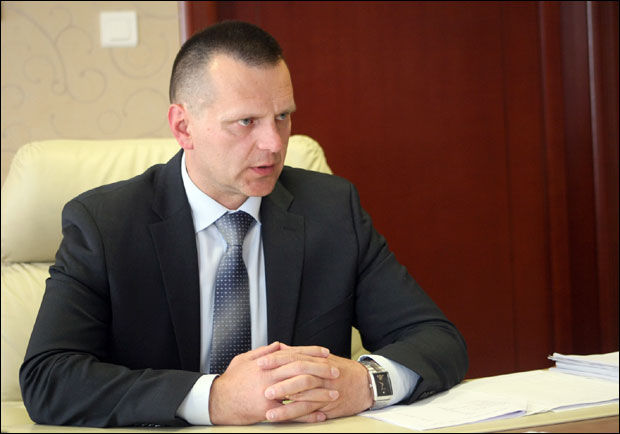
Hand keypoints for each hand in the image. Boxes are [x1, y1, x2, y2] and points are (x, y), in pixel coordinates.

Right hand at [208, 342, 335, 424]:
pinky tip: (320, 415)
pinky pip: (292, 413)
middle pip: (301, 371)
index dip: (311, 352)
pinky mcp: (268, 411)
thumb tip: (280, 345)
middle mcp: (270, 378)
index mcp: (266, 364)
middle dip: (321, 370)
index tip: (325, 352)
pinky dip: (308, 415)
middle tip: (336, 370)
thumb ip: (264, 352)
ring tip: (334, 393)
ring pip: (300, 392)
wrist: (216, 401)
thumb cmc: (230, 380)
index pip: (294, 354)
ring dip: (319, 393)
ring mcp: (270, 394)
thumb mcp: (245, 359)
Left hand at [257, 345, 373, 421]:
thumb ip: (300, 354)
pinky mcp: (328, 405)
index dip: (276, 359)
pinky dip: (297, 413)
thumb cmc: (342, 371)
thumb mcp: (322, 358)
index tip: (260, 362)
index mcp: (316, 360)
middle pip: (297, 374)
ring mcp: (325, 390)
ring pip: (304, 394)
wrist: (366, 384)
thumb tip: (280, 348)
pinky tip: (284, 416)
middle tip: (261, 385)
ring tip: (268, 407)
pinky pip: (311, 410)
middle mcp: (320, 373)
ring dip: (285, 401)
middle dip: (278, 380)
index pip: (293, 357)